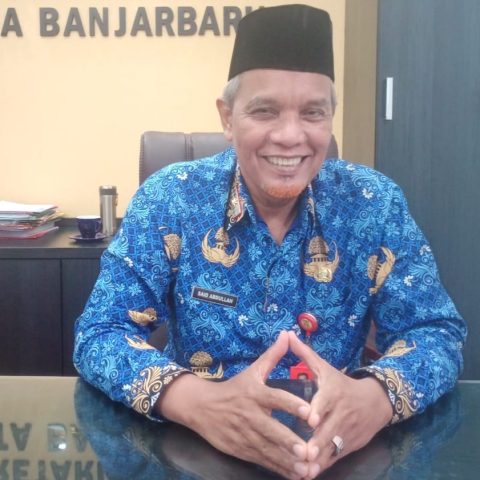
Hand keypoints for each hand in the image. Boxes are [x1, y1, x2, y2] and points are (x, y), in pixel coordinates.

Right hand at [157, 331, 312, 479]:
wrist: (201, 407)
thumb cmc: (234, 387)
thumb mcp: (253, 370)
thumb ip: (273, 355)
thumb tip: (288, 333)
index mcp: (255, 393)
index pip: (275, 398)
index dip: (291, 405)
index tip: (309, 412)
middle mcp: (250, 415)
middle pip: (271, 429)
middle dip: (289, 441)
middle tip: (308, 449)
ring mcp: (245, 434)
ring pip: (268, 449)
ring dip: (287, 460)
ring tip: (306, 468)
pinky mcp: (241, 449)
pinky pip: (262, 460)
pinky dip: (278, 468)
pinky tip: (294, 474)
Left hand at [287, 331, 392, 478]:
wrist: (375, 402)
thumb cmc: (341, 383)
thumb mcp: (324, 367)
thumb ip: (303, 354)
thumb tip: (286, 334)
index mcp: (333, 393)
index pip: (326, 402)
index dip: (318, 411)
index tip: (309, 419)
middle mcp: (341, 413)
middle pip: (329, 429)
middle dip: (317, 442)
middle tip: (303, 453)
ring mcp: (346, 431)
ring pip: (333, 447)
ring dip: (320, 459)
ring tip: (305, 470)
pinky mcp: (349, 445)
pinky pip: (336, 457)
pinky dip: (324, 465)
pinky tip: (309, 474)